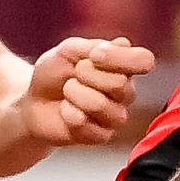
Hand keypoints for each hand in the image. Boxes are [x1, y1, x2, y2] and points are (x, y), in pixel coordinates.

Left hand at [18, 36, 156, 148]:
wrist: (35, 101)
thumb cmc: (54, 73)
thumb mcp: (69, 50)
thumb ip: (94, 46)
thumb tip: (122, 44)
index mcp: (125, 66)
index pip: (144, 61)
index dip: (119, 57)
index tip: (94, 55)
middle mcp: (126, 91)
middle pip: (119, 84)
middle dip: (86, 75)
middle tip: (73, 76)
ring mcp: (116, 116)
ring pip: (101, 104)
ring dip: (74, 95)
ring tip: (68, 93)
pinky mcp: (102, 136)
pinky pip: (85, 124)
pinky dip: (68, 113)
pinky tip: (66, 111)